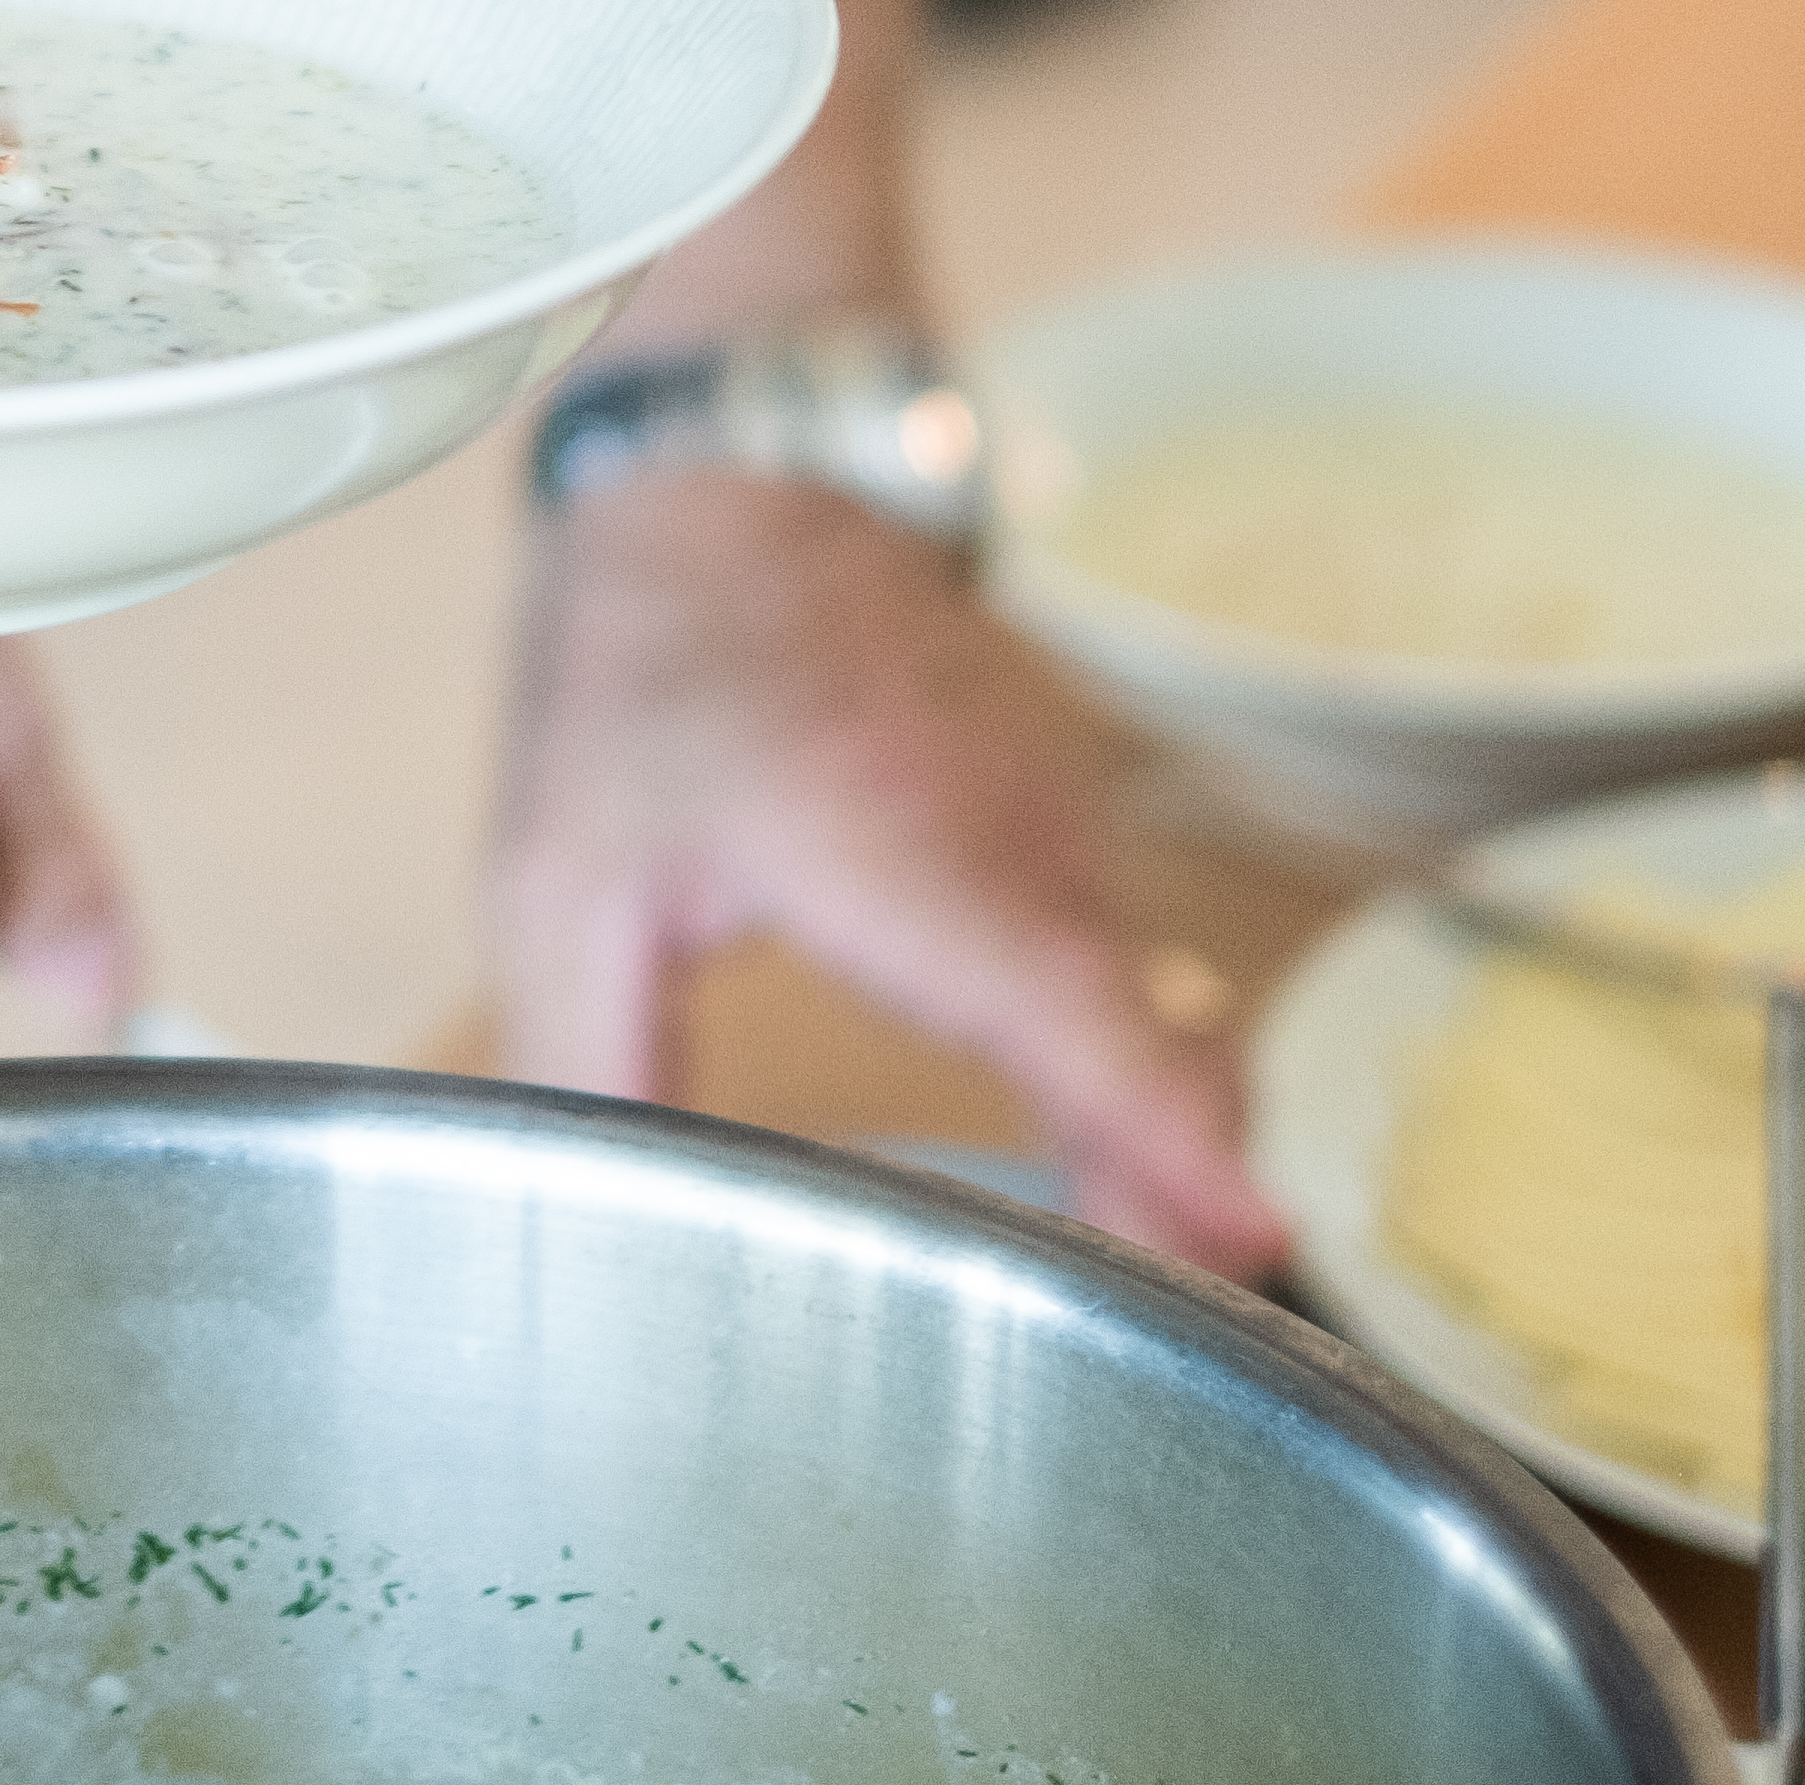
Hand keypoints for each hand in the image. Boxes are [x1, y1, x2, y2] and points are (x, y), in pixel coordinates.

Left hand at [495, 469, 1286, 1271]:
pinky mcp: (1066, 818)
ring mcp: (1058, 815)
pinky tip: (1106, 1156)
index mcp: (892, 844)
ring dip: (1158, 1132)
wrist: (735, 475)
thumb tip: (589, 1218)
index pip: (1058, 995)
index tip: (1243, 1221)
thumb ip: (587, 1053)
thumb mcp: (561, 870)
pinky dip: (1135, 1059)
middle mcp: (1012, 832)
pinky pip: (1126, 958)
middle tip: (1183, 1329)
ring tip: (1149, 1273)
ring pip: (1151, 1002)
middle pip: (1145, 1034)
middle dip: (1176, 1185)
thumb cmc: (644, 663)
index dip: (1152, 1117)